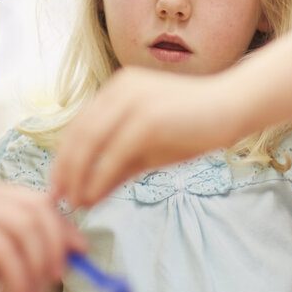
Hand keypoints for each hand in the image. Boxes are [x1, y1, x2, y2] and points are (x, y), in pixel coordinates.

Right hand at [0, 182, 83, 291]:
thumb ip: (25, 246)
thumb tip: (68, 251)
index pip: (42, 201)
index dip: (65, 227)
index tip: (79, 254)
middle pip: (38, 209)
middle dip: (55, 244)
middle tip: (57, 275)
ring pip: (25, 226)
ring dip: (38, 261)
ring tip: (34, 288)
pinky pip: (3, 247)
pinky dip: (18, 272)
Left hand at [50, 67, 241, 208]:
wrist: (233, 107)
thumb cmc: (194, 127)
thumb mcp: (150, 149)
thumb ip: (118, 167)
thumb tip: (86, 196)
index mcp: (118, 89)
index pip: (79, 125)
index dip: (64, 157)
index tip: (58, 185)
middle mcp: (120, 89)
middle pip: (79, 133)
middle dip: (65, 169)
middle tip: (59, 199)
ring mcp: (133, 100)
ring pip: (90, 141)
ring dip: (78, 176)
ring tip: (75, 202)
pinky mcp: (147, 118)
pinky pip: (113, 153)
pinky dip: (98, 178)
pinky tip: (93, 197)